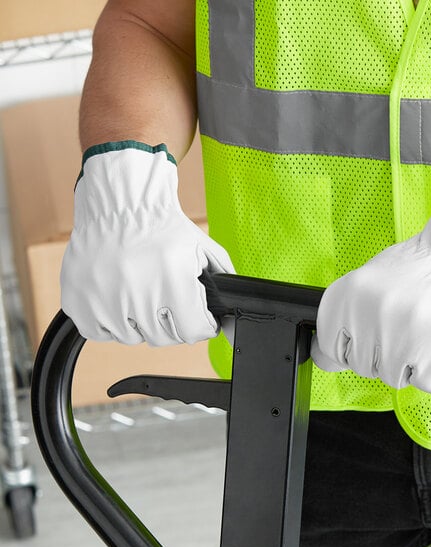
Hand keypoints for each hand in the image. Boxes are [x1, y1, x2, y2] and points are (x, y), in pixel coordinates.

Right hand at [61, 141, 234, 345]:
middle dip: (173, 323)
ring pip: (133, 338)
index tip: (198, 317)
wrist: (121, 205)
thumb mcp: (204, 249)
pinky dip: (112, 323)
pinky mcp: (78, 300)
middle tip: (168, 300)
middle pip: (164, 337)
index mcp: (173, 276)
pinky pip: (101, 333)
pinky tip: (119, 298)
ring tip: (142, 294)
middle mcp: (137, 289)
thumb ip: (223, 282)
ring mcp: (104, 297)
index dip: (201, 325)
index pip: (193, 331)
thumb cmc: (164, 228)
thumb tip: (233, 323)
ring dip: (142, 323)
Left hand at [311, 179, 430, 395]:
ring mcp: (401, 337)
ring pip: (395, 378)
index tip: (370, 335)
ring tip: (428, 328)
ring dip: (414, 361)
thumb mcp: (372, 283)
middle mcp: (368, 317)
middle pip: (364, 367)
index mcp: (345, 297)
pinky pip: (429, 384)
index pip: (329, 350)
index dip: (355, 346)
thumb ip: (346, 320)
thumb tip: (324, 359)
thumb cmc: (424, 267)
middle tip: (408, 323)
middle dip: (386, 353)